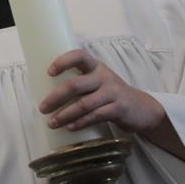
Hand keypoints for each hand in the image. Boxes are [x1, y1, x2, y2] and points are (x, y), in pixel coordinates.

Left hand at [40, 49, 166, 135]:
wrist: (142, 108)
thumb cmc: (111, 94)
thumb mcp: (98, 81)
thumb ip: (80, 83)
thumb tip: (48, 94)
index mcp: (95, 66)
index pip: (79, 56)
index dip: (63, 61)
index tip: (49, 72)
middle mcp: (104, 76)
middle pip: (75, 85)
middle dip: (55, 97)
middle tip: (42, 108)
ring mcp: (112, 92)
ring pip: (84, 104)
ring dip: (65, 115)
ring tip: (52, 123)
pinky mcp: (119, 108)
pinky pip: (96, 116)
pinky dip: (80, 122)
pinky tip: (70, 127)